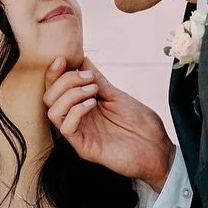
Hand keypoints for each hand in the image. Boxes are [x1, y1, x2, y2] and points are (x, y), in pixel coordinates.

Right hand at [44, 57, 173, 190]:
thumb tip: (82, 59)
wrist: (157, 148)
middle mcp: (77, 120)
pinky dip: (76, 111)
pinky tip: (93, 104)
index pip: (56, 89)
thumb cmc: (140, 123)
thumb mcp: (116, 95)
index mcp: (82, 106)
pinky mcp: (84, 148)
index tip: (62, 59)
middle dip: (65, 80)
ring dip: (70, 94)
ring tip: (93, 90)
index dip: (54, 73)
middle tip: (90, 79)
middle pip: (49, 97)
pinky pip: (66, 128)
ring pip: (53, 112)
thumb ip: (97, 80)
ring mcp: (80, 134)